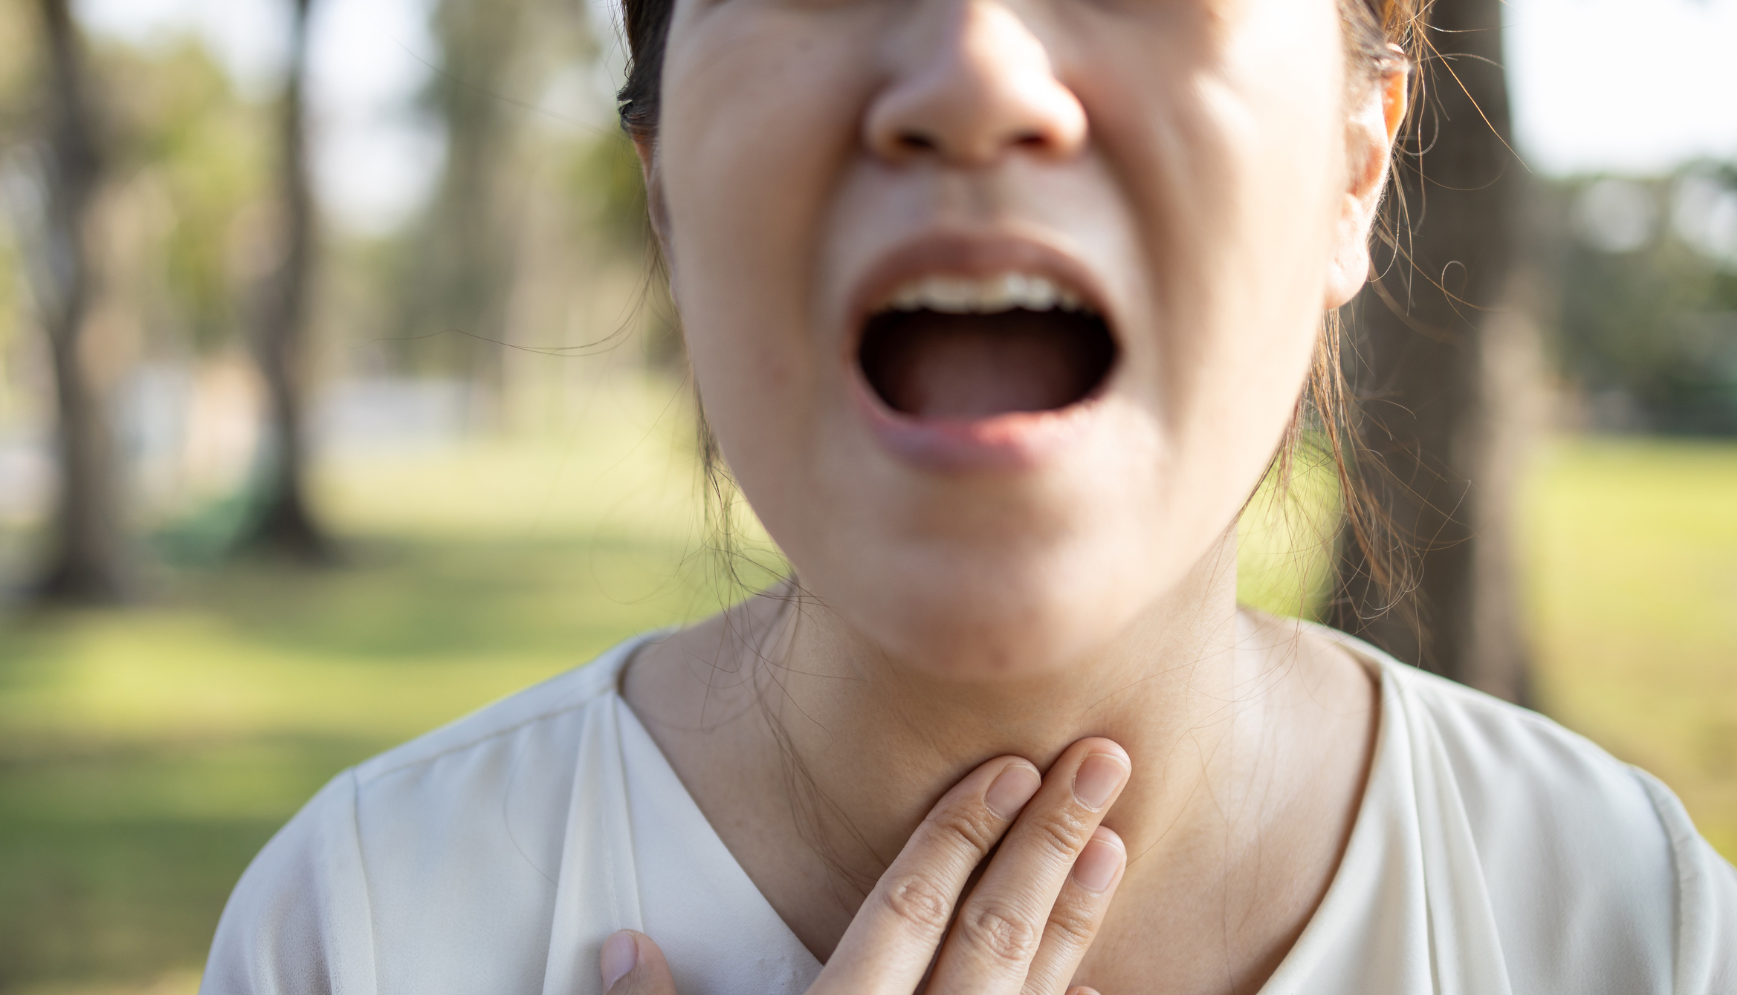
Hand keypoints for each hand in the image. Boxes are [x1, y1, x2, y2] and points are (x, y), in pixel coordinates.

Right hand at [600, 737, 1130, 994]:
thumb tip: (623, 947)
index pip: (908, 908)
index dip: (959, 831)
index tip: (1009, 765)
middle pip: (991, 933)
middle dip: (1047, 842)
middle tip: (1103, 764)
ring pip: (1030, 992)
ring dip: (1075, 914)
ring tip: (1113, 839)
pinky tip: (1105, 983)